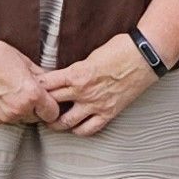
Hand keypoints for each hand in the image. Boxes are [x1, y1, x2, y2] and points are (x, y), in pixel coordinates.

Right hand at [0, 35, 58, 125]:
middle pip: (38, 117)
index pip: (52, 113)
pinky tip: (1, 96)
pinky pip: (6, 119)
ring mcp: (3, 116)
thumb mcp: (27, 63)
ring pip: (22, 119)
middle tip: (29, 93)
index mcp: (32, 94)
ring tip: (13, 92)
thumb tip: (51, 84)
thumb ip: (42, 78)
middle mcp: (18, 109)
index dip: (52, 105)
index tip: (49, 100)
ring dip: (22, 110)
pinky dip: (6, 111)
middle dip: (37, 108)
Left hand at [39, 33, 158, 135]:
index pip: (46, 84)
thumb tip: (67, 75)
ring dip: (56, 123)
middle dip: (41, 106)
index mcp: (77, 73)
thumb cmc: (122, 48)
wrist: (146, 55)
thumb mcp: (93, 54)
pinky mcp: (109, 112)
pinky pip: (88, 129)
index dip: (36, 87)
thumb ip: (78, 68)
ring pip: (65, 123)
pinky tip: (75, 126)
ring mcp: (95, 104)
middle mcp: (83, 92)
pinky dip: (79, 130)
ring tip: (52, 120)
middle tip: (37, 106)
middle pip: (51, 104)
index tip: (32, 88)